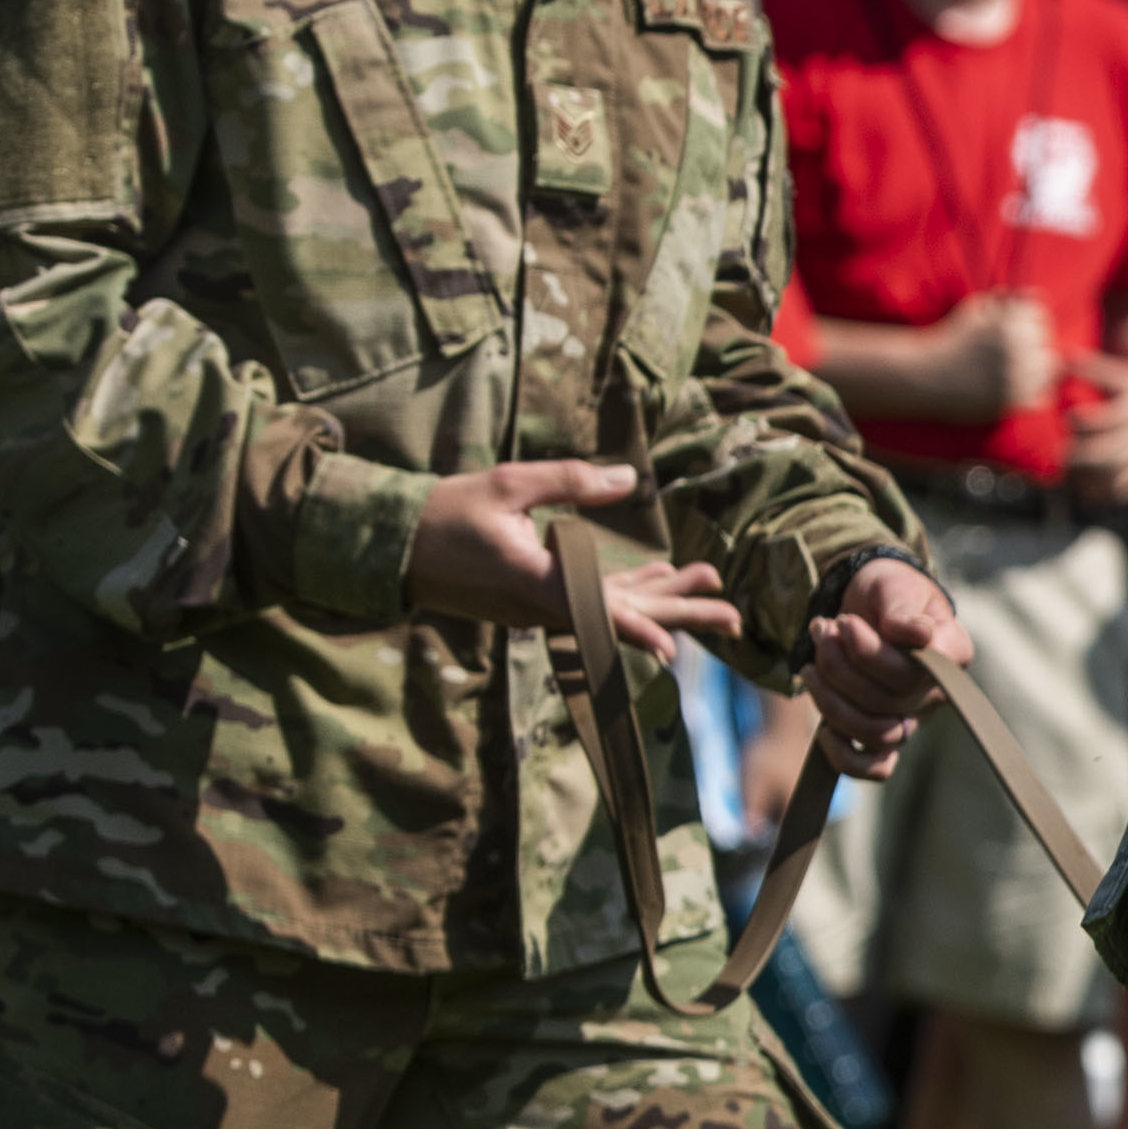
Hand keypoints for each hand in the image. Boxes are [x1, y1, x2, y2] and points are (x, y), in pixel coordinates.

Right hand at [405, 457, 709, 633]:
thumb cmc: (445, 513)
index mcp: (531, 581)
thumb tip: (630, 479)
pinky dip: (629, 591)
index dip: (631, 629)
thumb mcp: (506, 485)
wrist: (392, 549)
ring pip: (613, 609)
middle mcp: (542, 605)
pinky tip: (663, 577)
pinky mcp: (536, 600)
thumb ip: (569, 481)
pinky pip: (593, 600)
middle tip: (735, 621)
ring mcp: (540, 607)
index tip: (669, 649)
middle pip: (621, 618)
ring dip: (663, 600)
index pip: (590, 611)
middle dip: (679, 616)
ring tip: (714, 586)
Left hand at [803, 555, 966, 778]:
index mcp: (950, 656)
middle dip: (840, 666)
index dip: (869, 654)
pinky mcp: (883, 733)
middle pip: (885, 703)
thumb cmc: (889, 591)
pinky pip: (873, 767)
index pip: (912, 673)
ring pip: (874, 733)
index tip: (843, 622)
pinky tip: (823, 728)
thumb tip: (916, 635)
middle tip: (822, 629)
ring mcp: (910, 718)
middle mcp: (935, 695)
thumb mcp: (896, 586)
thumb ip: (903, 610)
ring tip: (811, 663)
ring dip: (831, 700)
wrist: (872, 603)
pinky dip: (844, 756)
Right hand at [874, 291, 1063, 427]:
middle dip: (1034, 347)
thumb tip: (1038, 294)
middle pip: (1047, 344)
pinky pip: (1041, 396)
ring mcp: (1014, 376)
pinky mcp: (1010, 401)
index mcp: (1007, 323)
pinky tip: (1015, 388)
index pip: (1040, 315)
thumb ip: (1008, 301)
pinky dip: (1033, 393)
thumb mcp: (975, 309)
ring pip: (1049, 372)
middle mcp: (1014, 348)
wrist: (923, 376)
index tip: (1014, 331)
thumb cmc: (951, 340)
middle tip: (1013, 354)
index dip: (1029, 322)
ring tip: (1014, 371)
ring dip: (1036, 371)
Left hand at [1062, 337, 1127, 496]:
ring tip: (1070, 478)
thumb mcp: (1120, 374)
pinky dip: (1108, 494)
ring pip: (1118, 474)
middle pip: (1112, 452)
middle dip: (1085, 456)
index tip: (1069, 416)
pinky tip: (1089, 492)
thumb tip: (1064, 358)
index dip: (1085, 419)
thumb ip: (1092, 369)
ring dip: (1092, 479)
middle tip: (1063, 455)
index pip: (1109, 418)